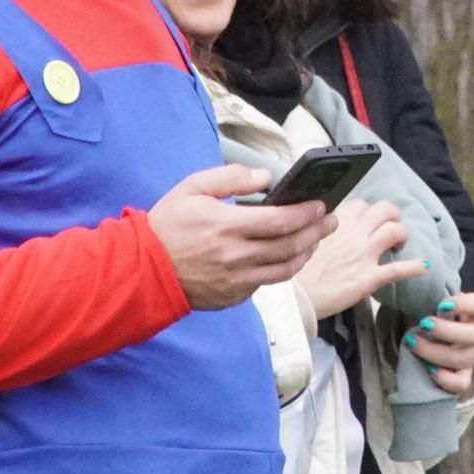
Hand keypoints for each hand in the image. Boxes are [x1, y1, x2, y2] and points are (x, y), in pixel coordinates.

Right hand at [147, 164, 336, 309]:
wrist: (141, 272)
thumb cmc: (166, 226)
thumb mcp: (192, 188)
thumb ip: (231, 178)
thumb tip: (266, 177)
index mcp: (227, 227)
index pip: (282, 221)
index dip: (307, 213)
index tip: (322, 205)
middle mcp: (236, 257)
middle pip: (290, 246)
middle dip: (316, 232)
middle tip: (331, 221)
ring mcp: (236, 281)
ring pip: (285, 270)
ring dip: (306, 253)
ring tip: (316, 240)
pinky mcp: (233, 297)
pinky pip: (266, 284)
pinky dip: (282, 270)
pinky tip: (287, 257)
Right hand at [295, 199, 428, 319]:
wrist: (294, 298)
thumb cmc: (295, 271)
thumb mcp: (305, 240)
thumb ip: (322, 230)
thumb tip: (329, 227)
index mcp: (335, 223)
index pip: (360, 204)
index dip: (368, 212)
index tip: (367, 221)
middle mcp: (353, 234)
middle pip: (384, 209)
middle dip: (393, 216)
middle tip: (391, 229)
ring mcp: (364, 255)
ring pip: (395, 231)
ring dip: (403, 235)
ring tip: (400, 245)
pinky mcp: (369, 278)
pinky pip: (398, 269)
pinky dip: (414, 267)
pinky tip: (423, 266)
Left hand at [404, 290, 473, 395]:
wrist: (423, 338)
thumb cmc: (427, 313)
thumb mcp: (430, 299)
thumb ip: (429, 293)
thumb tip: (411, 281)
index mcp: (472, 311)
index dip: (465, 304)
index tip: (441, 304)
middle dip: (446, 331)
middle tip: (423, 324)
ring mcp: (470, 356)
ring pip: (464, 358)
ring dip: (436, 352)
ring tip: (412, 343)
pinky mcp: (462, 377)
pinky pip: (461, 383)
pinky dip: (445, 378)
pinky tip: (427, 369)